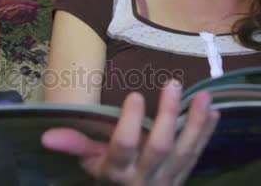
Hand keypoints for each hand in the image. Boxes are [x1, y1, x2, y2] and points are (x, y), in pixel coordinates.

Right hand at [41, 80, 219, 184]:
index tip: (135, 96)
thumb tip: (46, 135)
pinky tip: (214, 112)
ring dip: (196, 123)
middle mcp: (145, 176)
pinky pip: (198, 154)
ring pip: (185, 151)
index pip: (124, 147)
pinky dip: (207, 133)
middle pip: (159, 147)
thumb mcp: (90, 163)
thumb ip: (74, 145)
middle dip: (168, 116)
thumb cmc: (110, 175)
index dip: (130, 124)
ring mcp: (168, 177)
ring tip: (205, 96)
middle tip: (173, 83)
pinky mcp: (184, 174)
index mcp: (118, 171)